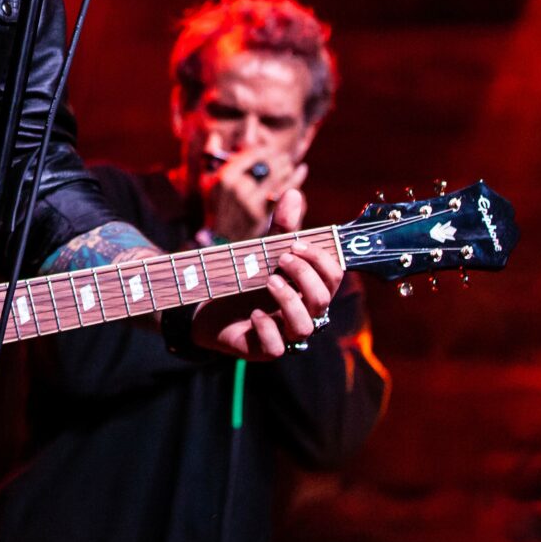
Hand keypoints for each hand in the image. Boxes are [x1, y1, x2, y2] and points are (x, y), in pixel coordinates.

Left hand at [190, 186, 343, 359]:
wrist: (206, 304)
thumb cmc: (244, 276)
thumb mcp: (262, 249)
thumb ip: (281, 228)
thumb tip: (294, 193)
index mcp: (307, 286)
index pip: (333, 276)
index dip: (321, 260)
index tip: (296, 243)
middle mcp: (301, 311)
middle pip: (323, 299)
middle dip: (306, 275)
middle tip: (282, 258)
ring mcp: (283, 332)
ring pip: (304, 326)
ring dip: (290, 301)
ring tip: (269, 280)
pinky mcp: (261, 348)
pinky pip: (276, 348)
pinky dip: (267, 330)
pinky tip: (254, 313)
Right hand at [203, 140, 308, 242]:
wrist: (220, 240)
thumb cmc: (215, 207)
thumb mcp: (206, 182)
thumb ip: (210, 157)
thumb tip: (215, 135)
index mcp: (224, 177)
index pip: (252, 154)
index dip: (265, 149)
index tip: (272, 148)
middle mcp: (237, 187)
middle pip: (267, 164)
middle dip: (279, 158)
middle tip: (286, 157)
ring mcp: (250, 202)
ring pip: (278, 176)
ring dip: (288, 167)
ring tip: (292, 165)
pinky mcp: (263, 214)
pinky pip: (284, 192)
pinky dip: (295, 180)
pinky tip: (301, 171)